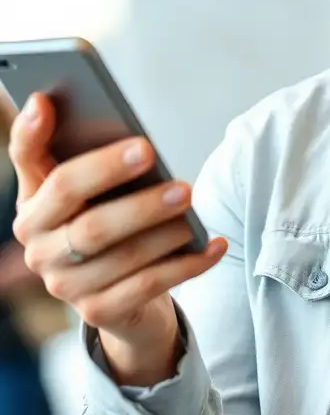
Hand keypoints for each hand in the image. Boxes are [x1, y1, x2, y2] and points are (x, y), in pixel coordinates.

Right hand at [8, 93, 227, 375]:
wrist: (124, 300)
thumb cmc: (112, 224)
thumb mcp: (97, 192)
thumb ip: (93, 155)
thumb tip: (85, 106)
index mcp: (35, 205)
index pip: (28, 163)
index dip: (33, 133)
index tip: (47, 101)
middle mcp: (40, 247)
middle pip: (88, 221)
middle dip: (137, 200)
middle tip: (179, 181)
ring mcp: (66, 285)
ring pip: (122, 255)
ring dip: (164, 231)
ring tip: (192, 204)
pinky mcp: (99, 312)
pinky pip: (150, 286)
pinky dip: (188, 264)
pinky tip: (215, 244)